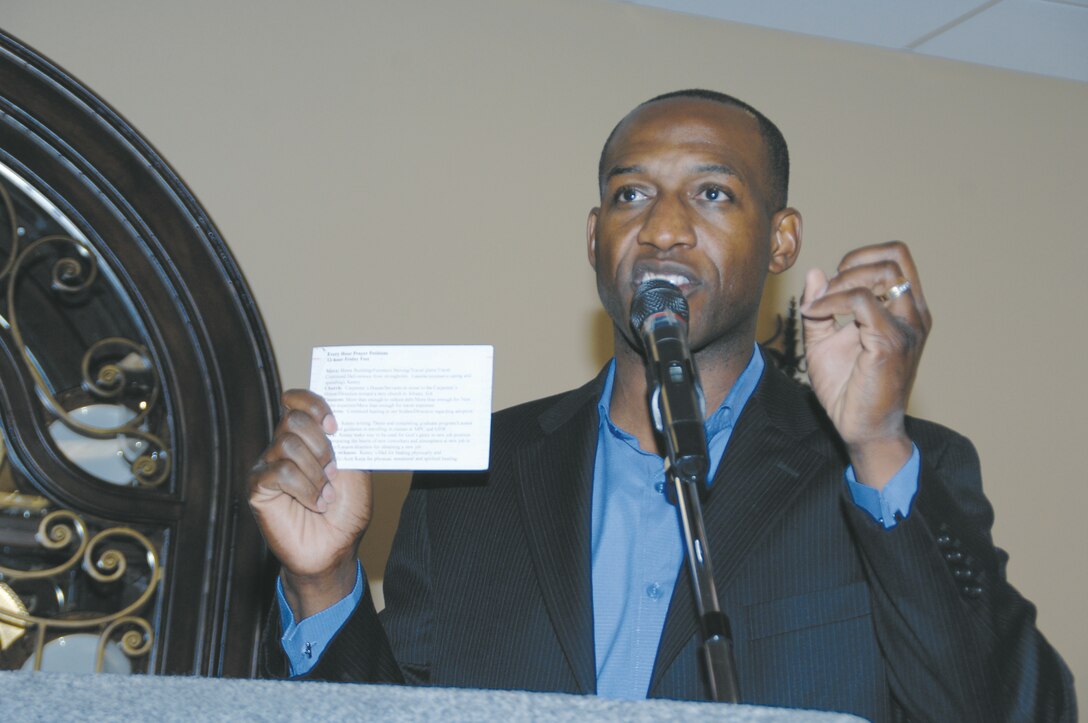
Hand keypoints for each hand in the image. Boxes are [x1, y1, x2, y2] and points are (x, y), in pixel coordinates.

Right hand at [248, 389, 372, 618]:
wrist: (335, 549)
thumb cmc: (345, 511)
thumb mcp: (356, 471)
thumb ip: (347, 443)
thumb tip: (342, 416)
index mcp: (308, 438)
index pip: (297, 401)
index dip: (313, 405)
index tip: (334, 425)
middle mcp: (284, 447)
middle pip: (293, 420)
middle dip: (320, 444)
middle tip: (333, 472)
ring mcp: (268, 466)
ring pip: (286, 445)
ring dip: (315, 473)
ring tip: (326, 496)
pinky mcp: (258, 488)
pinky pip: (279, 472)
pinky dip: (304, 488)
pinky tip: (314, 504)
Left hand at [800, 241, 931, 488]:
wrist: (861, 430)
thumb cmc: (848, 390)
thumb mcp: (824, 341)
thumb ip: (821, 306)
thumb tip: (817, 272)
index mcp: (906, 311)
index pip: (897, 257)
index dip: (861, 257)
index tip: (832, 282)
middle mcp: (914, 315)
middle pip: (894, 256)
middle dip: (851, 263)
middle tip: (826, 291)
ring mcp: (907, 328)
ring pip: (883, 273)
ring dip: (840, 282)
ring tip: (818, 306)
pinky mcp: (891, 343)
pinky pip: (860, 301)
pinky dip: (831, 301)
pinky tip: (814, 315)